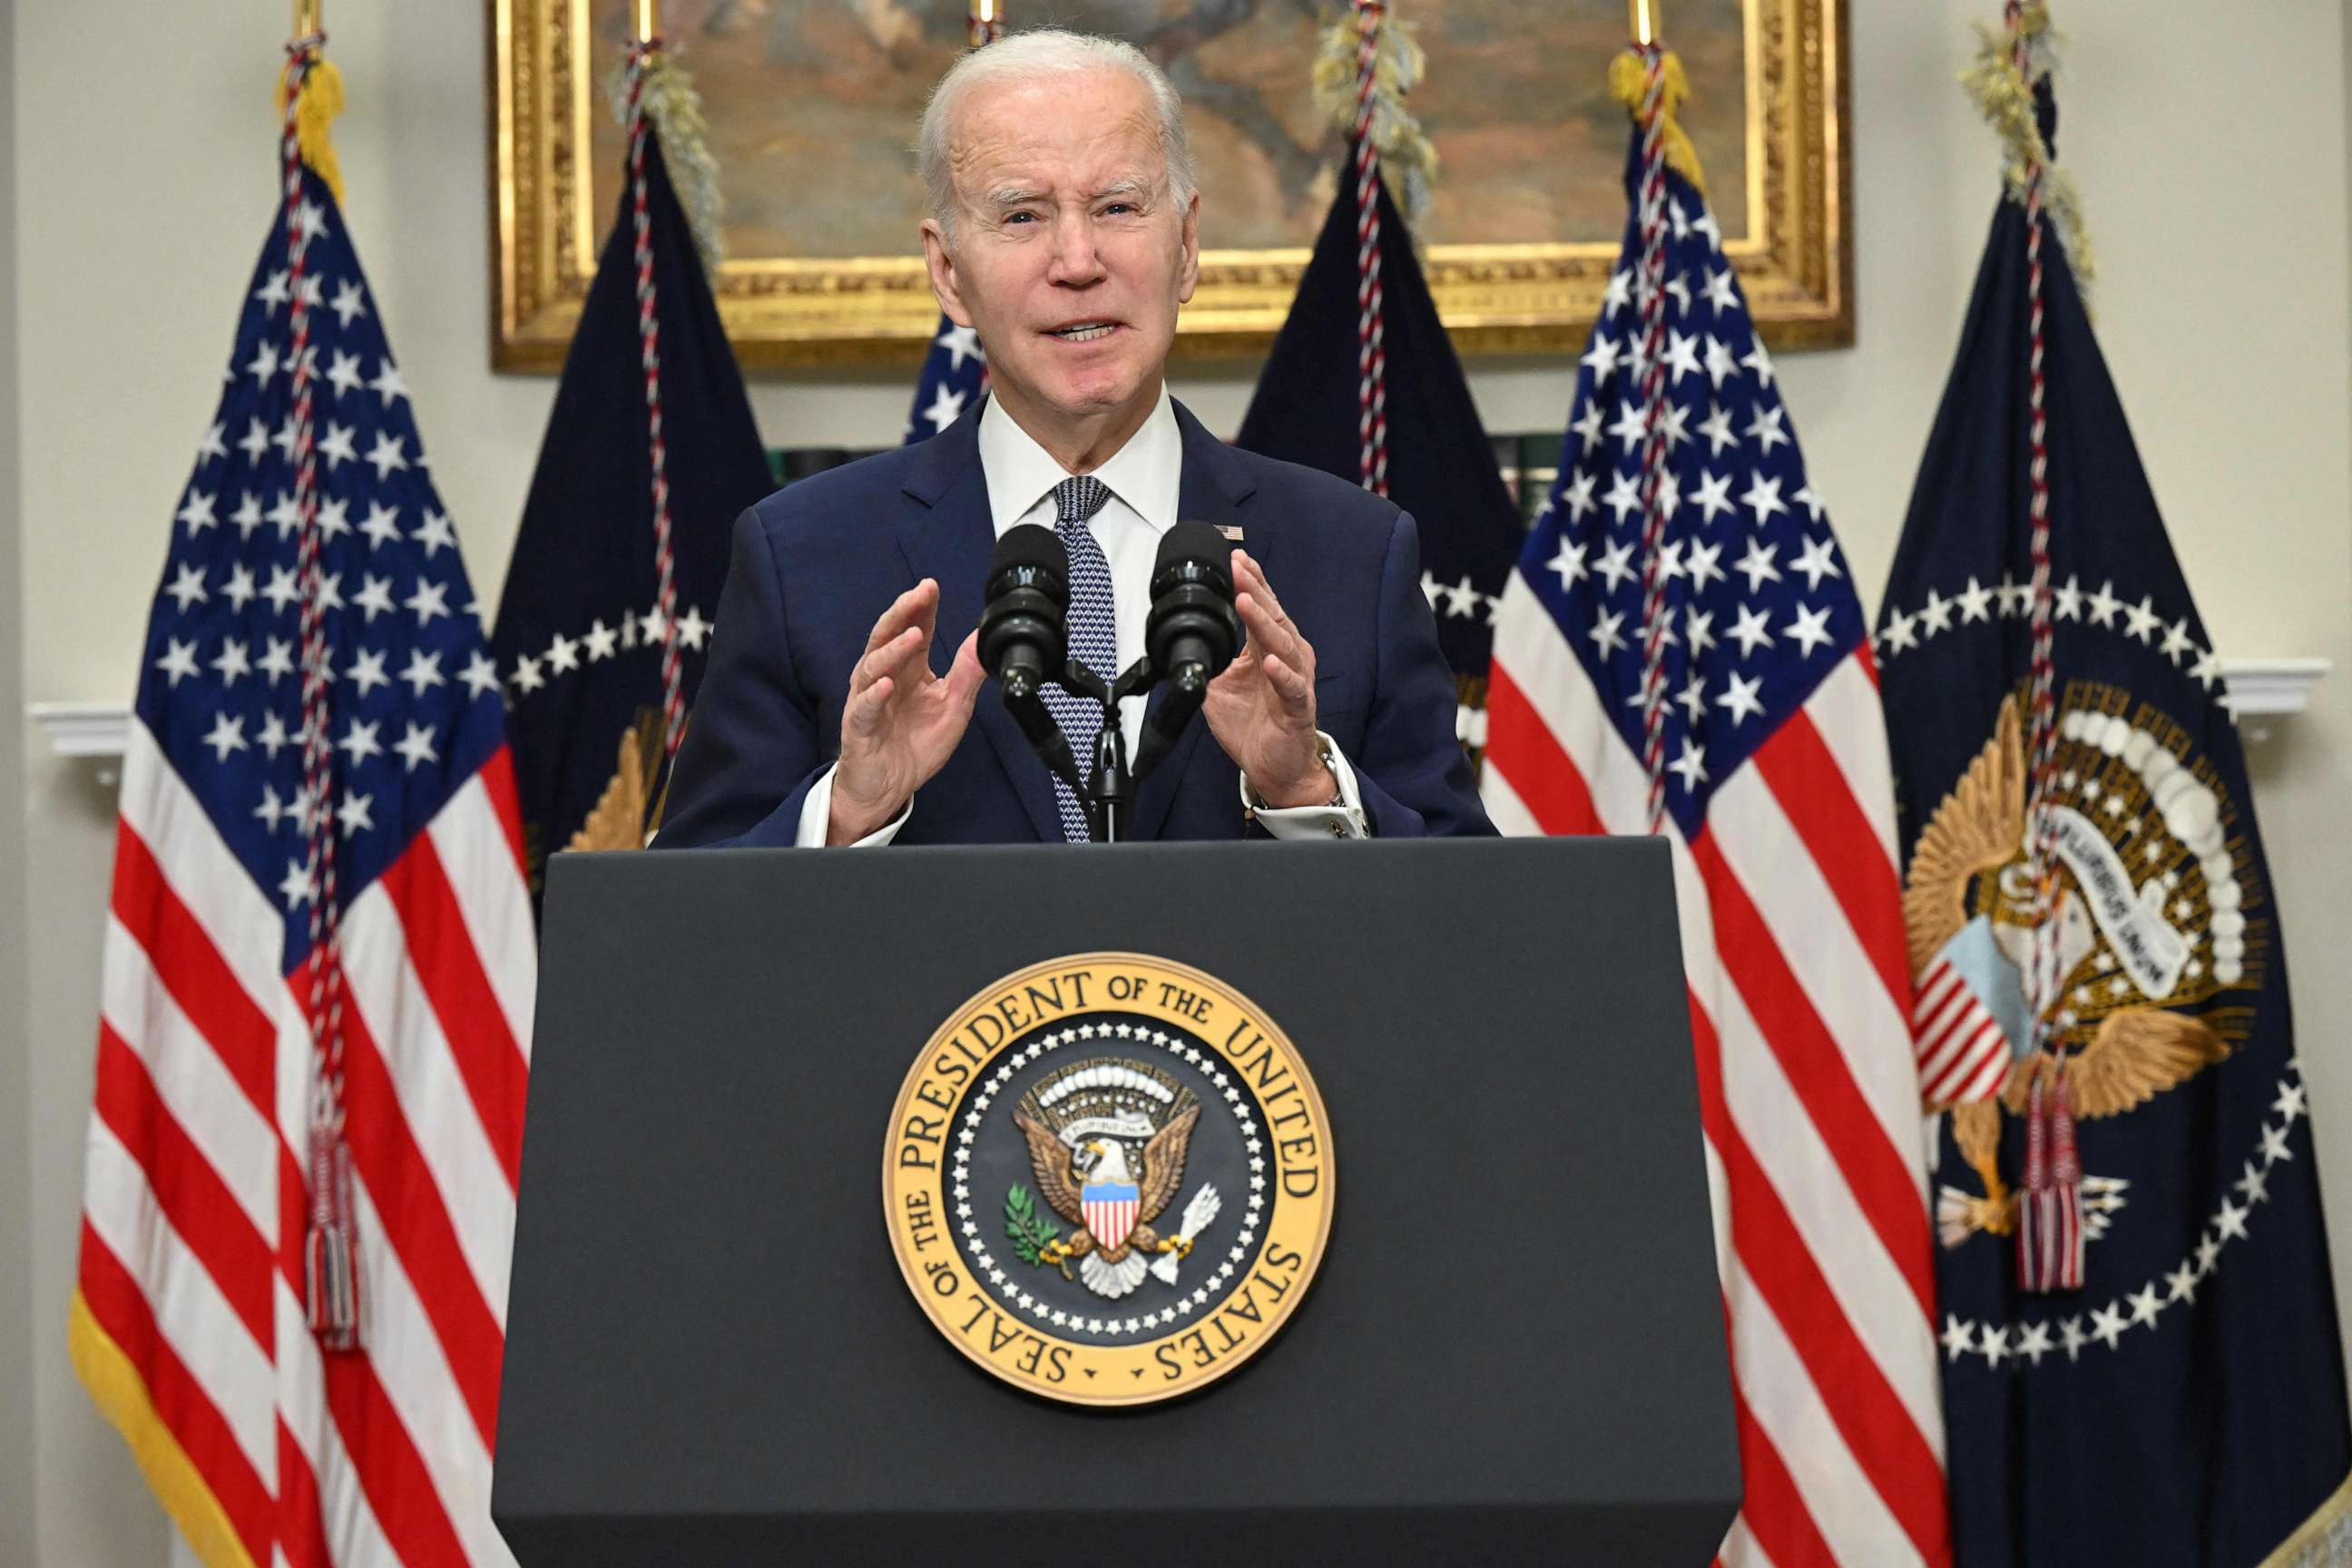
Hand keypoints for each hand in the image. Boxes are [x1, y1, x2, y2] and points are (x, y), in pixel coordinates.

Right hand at [830, 580, 984, 842]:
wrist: (887, 789)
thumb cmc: (914, 747)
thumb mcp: (953, 709)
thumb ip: (967, 675)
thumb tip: (982, 641)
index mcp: (909, 670)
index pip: (914, 630)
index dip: (922, 608)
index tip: (932, 586)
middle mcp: (885, 678)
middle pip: (887, 636)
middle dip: (903, 613)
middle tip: (920, 594)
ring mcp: (868, 700)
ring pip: (873, 666)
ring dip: (893, 650)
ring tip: (913, 636)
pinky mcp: (859, 727)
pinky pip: (864, 708)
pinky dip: (874, 695)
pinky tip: (885, 685)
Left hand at [1202, 550, 1333, 806]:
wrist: (1275, 768)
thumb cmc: (1255, 726)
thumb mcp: (1220, 687)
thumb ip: (1209, 660)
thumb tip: (1183, 643)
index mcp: (1269, 649)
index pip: (1264, 607)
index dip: (1251, 582)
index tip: (1236, 558)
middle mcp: (1287, 659)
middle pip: (1274, 617)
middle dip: (1256, 590)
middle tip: (1239, 569)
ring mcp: (1296, 681)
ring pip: (1283, 645)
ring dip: (1264, 622)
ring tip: (1248, 601)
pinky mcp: (1299, 708)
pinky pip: (1292, 687)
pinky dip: (1281, 674)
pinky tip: (1268, 662)